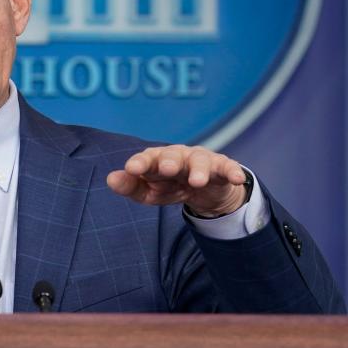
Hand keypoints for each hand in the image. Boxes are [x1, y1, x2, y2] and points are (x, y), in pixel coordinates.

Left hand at [107, 145, 247, 216]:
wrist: (204, 190)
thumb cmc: (170, 186)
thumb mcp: (150, 192)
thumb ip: (131, 186)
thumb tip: (111, 179)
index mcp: (158, 160)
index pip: (147, 159)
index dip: (140, 163)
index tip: (131, 169)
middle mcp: (179, 156)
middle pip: (173, 155)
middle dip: (169, 161)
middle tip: (166, 169)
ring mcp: (201, 160)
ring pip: (200, 160)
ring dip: (199, 169)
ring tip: (197, 181)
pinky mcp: (222, 168)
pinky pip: (228, 168)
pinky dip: (232, 171)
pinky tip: (237, 177)